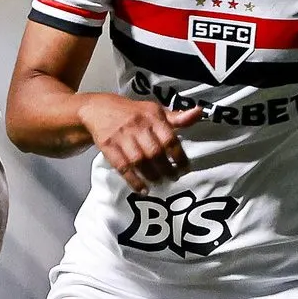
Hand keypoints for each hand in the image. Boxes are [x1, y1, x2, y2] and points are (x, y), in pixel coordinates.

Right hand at [78, 95, 204, 191]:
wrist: (98, 109)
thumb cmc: (133, 112)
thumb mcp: (154, 110)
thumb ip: (177, 117)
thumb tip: (199, 112)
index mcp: (152, 116)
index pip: (169, 138)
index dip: (178, 156)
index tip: (185, 169)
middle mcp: (137, 126)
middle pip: (154, 152)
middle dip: (166, 168)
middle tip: (173, 179)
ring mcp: (121, 137)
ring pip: (139, 160)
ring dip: (151, 175)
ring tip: (159, 183)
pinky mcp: (108, 146)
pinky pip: (122, 167)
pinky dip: (133, 180)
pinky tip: (142, 189)